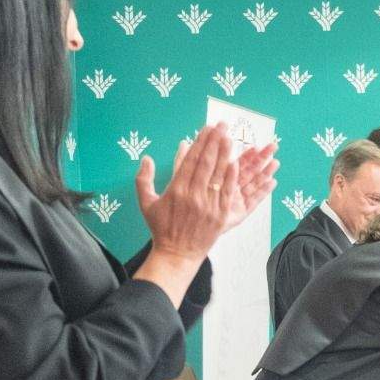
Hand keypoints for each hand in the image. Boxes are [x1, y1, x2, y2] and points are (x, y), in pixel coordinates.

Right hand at [133, 124, 279, 260]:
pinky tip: (235, 162)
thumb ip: (143, 179)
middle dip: (214, 141)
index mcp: (176, 190)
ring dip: (225, 154)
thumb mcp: (146, 203)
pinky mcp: (219, 215)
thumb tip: (146, 158)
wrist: (176, 254)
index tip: (207, 128)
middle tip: (222, 125)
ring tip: (230, 137)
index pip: (190, 160)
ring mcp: (208, 205)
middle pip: (206, 163)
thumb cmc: (161, 228)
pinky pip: (227, 192)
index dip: (200, 142)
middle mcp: (193, 195)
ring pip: (218, 175)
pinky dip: (231, 177)